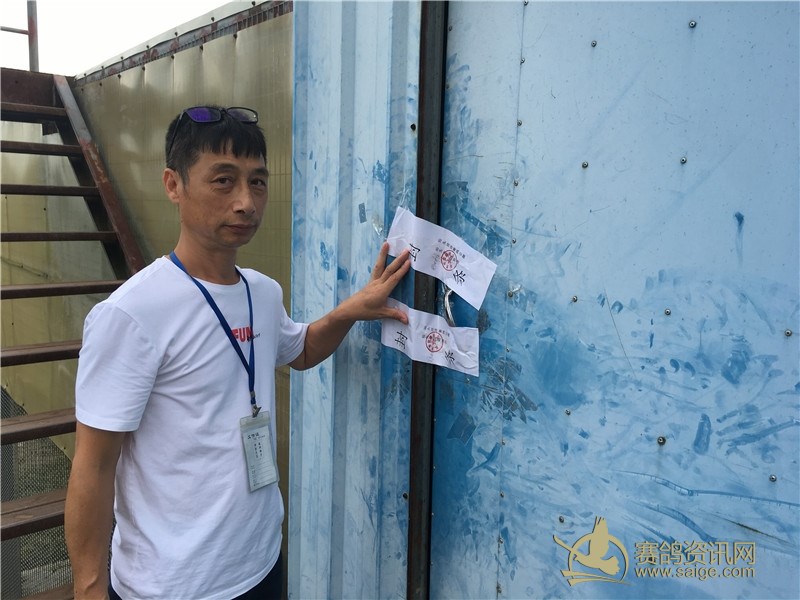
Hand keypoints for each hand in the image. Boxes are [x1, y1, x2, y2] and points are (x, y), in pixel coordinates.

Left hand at [289, 242, 411, 369]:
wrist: (349, 309)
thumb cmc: (364, 312)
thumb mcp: (380, 314)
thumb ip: (394, 314)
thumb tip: (407, 320)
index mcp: (382, 291)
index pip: (394, 278)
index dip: (402, 270)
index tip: (409, 261)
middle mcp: (378, 283)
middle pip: (389, 269)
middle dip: (398, 260)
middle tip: (406, 250)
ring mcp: (373, 281)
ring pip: (380, 266)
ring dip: (383, 254)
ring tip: (386, 243)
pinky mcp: (370, 282)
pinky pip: (376, 269)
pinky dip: (380, 261)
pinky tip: (382, 256)